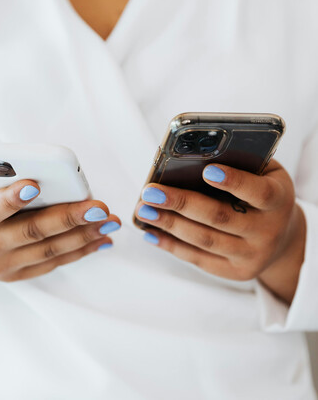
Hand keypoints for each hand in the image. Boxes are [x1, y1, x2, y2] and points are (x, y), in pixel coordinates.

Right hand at [0, 157, 120, 294]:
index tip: (35, 184)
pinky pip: (54, 262)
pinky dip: (81, 251)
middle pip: (32, 232)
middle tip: (99, 207)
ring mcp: (4, 265)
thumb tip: (17, 152)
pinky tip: (102, 239)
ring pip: (50, 250)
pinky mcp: (18, 274)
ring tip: (110, 222)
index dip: (11, 199)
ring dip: (84, 236)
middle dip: (68, 218)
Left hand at [135, 160, 305, 302]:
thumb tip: (193, 155)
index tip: (207, 170)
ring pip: (204, 240)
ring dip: (169, 224)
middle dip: (181, 203)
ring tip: (144, 210)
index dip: (234, 182)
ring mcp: (251, 256)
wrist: (282, 238)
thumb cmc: (262, 193)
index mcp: (278, 200)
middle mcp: (268, 231)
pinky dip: (171, 245)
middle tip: (150, 192)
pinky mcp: (234, 272)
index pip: (258, 192)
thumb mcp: (263, 173)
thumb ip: (240, 163)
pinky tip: (151, 232)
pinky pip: (198, 259)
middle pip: (220, 217)